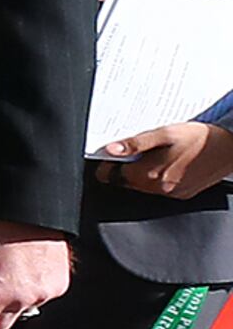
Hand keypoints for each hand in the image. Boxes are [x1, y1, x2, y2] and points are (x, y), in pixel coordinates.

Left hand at [91, 119, 232, 201]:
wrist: (232, 148)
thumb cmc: (200, 138)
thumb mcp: (165, 133)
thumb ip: (136, 143)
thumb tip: (111, 149)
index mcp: (149, 174)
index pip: (112, 176)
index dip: (108, 164)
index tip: (109, 154)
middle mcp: (158, 189)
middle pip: (127, 182)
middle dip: (125, 167)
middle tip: (135, 149)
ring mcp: (171, 194)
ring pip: (143, 186)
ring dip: (142, 173)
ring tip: (156, 154)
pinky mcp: (183, 195)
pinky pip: (160, 189)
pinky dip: (158, 178)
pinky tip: (169, 163)